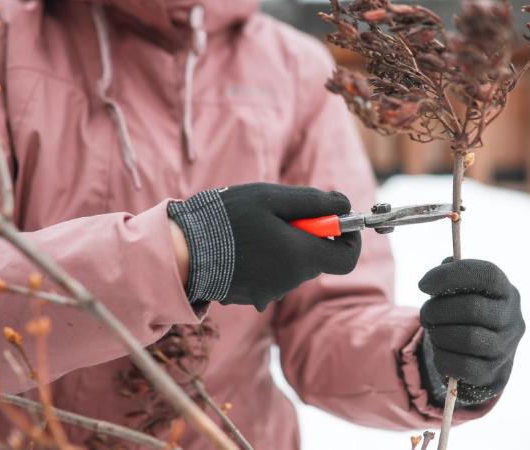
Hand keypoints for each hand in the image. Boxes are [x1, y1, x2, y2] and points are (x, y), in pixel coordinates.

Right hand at [168, 183, 360, 310]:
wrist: (180, 252)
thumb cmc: (225, 218)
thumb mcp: (269, 197)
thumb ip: (313, 201)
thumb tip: (344, 205)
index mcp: (299, 257)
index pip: (347, 259)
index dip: (348, 237)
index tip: (335, 219)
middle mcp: (289, 281)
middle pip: (315, 258)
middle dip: (306, 234)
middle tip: (277, 213)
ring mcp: (269, 292)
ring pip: (291, 265)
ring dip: (282, 245)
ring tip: (250, 227)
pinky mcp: (251, 297)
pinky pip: (270, 275)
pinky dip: (264, 259)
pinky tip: (238, 245)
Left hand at [418, 258, 523, 404]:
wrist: (478, 356)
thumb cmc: (464, 315)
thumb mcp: (460, 291)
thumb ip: (453, 274)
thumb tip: (447, 264)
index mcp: (505, 291)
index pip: (486, 274)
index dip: (451, 276)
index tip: (423, 284)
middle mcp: (512, 319)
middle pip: (472, 308)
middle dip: (437, 310)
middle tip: (425, 314)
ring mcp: (506, 349)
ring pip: (469, 338)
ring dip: (440, 334)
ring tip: (434, 332)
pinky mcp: (494, 374)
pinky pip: (463, 366)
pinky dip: (443, 358)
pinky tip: (441, 351)